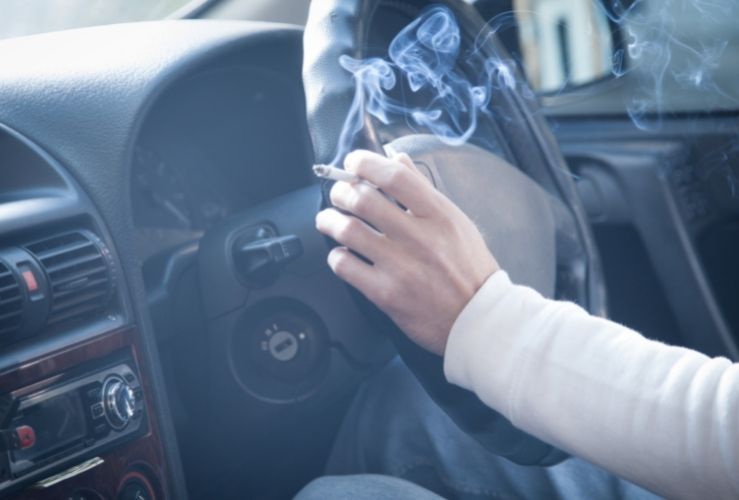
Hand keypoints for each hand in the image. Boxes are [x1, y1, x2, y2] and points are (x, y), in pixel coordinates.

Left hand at [315, 150, 498, 354]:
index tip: (353, 163)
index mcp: (439, 215)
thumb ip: (423, 190)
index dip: (366, 163)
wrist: (478, 319)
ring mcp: (401, 266)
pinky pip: (345, 266)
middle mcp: (419, 237)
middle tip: (338, 194)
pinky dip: (336, 256)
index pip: (395, 176)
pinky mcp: (386, 293)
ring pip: (348, 230)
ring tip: (328, 220)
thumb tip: (397, 160)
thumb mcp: (456, 222)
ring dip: (330, 220)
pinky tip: (342, 253)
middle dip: (341, 191)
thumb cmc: (469, 270)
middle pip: (363, 199)